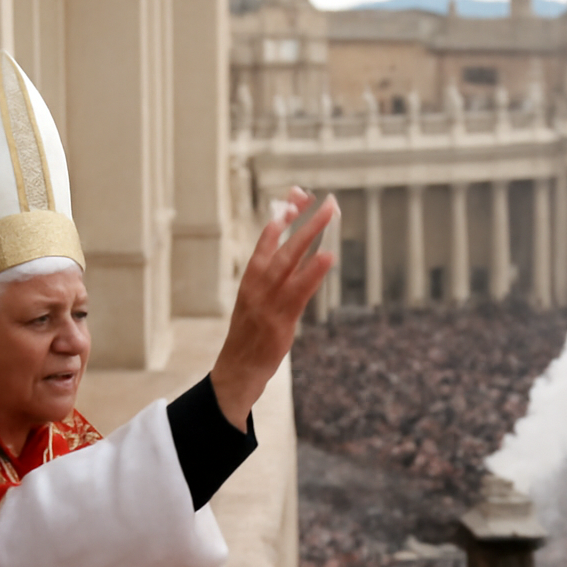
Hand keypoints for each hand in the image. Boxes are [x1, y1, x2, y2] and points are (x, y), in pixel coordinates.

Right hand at [209, 187, 337, 428]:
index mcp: (251, 278)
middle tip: (324, 200)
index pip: (268, 238)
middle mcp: (258, 285)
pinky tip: (328, 256)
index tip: (298, 195)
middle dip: (304, 219)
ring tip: (330, 216)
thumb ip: (272, 280)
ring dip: (312, 236)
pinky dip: (314, 272)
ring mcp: (268, 302)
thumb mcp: (255, 302)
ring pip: (292, 261)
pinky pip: (300, 291)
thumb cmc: (249, 337)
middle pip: (284, 245)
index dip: (283, 216)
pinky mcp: (280, 320)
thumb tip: (294, 259)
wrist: (236, 371)